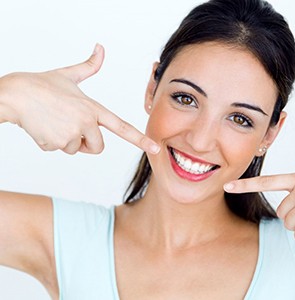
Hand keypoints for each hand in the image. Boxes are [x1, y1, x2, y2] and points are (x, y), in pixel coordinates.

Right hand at [0, 44, 159, 154]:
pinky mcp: (56, 144)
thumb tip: (101, 47)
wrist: (15, 94)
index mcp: (93, 108)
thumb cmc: (41, 85)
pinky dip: (51, 142)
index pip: (122, 127)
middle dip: (87, 144)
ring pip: (76, 149)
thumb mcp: (69, 75)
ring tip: (54, 122)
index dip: (140, 139)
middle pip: (98, 148)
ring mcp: (72, 134)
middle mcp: (86, 122)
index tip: (155, 147)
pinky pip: (59, 150)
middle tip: (72, 128)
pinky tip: (44, 127)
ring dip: (66, 141)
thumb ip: (89, 66)